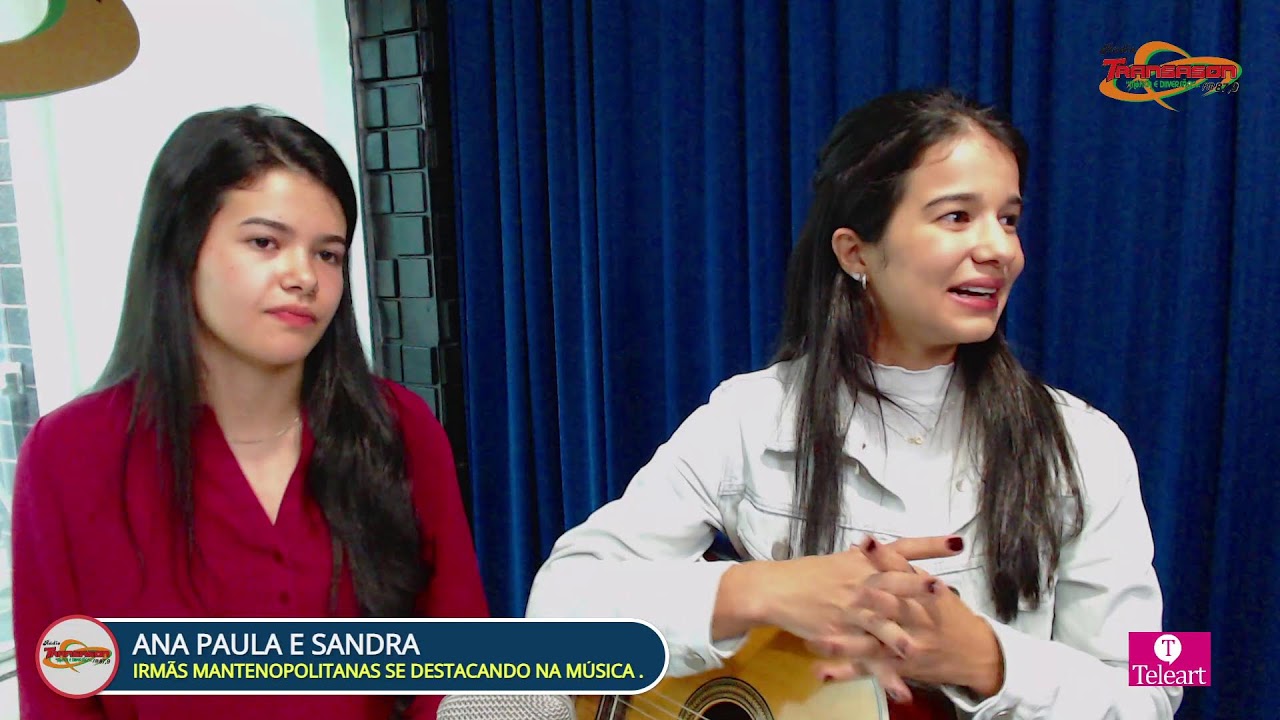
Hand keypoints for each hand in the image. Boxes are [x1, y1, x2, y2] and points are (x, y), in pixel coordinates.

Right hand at [713, 535, 962, 672]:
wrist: (776, 590)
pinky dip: (884, 675)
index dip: (930, 545)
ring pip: (878, 624)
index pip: (902, 548)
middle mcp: (860, 583)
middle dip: (916, 587)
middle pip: (893, 583)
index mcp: (865, 562)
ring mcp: (851, 610)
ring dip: (897, 636)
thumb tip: (891, 553)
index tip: (957, 542)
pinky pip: (866, 658)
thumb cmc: (810, 574)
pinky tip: (901, 690)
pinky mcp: (842, 635)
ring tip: (916, 649)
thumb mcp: (843, 561)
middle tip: (941, 589)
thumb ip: (870, 560)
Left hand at [805, 537, 1004, 702]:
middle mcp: (918, 620)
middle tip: (842, 592)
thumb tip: (871, 545)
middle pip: (892, 607)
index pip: (904, 572)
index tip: (865, 541)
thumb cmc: (950, 616)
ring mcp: (908, 647)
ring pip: (875, 645)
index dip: (885, 557)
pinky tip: (824, 672)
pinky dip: (848, 672)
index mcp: (926, 595)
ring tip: (817, 641)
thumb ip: (905, 569)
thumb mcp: (934, 589)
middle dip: (868, 600)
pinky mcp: (901, 668)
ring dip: (846, 644)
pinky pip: (872, 671)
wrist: (978, 655)